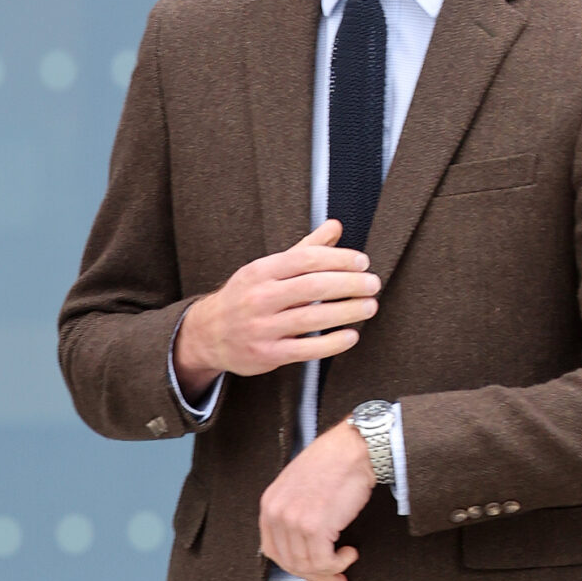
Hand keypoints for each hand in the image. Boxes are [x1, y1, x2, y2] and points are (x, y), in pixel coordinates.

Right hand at [173, 220, 378, 398]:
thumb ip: (305, 249)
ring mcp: (263, 327)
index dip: (338, 259)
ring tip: (369, 306)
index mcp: (261, 271)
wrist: (209, 334)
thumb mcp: (269, 268)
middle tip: (372, 284)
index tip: (362, 262)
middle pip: (313, 286)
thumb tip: (336, 227)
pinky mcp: (269, 354)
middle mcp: (260, 297)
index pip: (305, 259)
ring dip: (347, 311)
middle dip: (349, 284)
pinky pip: (307, 348)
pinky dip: (332, 343)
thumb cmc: (246, 297)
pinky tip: (351, 335)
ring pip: (313, 317)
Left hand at [258, 419, 376, 580]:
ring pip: (308, 565)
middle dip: (315, 575)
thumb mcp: (299, 487)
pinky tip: (350, 553)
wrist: (352, 449)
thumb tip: (306, 546)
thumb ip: (294, 513)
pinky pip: (324, 561)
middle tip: (336, 578)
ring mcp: (294, 521)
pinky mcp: (315, 527)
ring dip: (331, 569)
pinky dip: (339, 564)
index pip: (272, 551)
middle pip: (290, 562)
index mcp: (269, 504)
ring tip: (346, 559)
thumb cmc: (333, 463)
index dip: (294, 566)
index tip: (313, 572)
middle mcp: (276, 513)